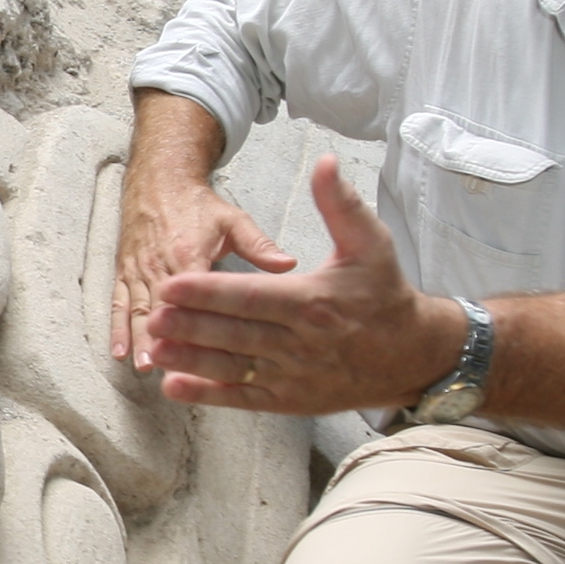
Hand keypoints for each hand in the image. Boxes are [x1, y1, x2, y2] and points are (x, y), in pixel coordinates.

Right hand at [110, 153, 294, 368]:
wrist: (159, 180)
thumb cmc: (198, 204)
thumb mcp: (233, 219)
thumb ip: (259, 244)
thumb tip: (289, 264)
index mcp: (189, 253)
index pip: (190, 293)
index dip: (191, 320)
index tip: (197, 346)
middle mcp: (159, 264)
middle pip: (159, 306)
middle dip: (160, 338)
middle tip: (162, 367)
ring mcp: (139, 269)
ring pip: (137, 308)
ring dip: (138, 338)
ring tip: (142, 366)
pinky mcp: (125, 271)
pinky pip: (119, 302)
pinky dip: (117, 327)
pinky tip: (119, 352)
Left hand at [137, 156, 466, 415]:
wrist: (412, 355)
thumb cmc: (386, 295)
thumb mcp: (370, 244)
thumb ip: (342, 204)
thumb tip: (326, 163)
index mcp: (311, 302)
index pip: (250, 296)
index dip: (208, 292)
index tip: (173, 283)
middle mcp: (299, 343)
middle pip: (234, 334)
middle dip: (190, 325)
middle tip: (152, 314)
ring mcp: (293, 376)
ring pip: (233, 368)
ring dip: (191, 359)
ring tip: (154, 347)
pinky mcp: (289, 400)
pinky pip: (243, 398)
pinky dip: (209, 395)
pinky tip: (175, 386)